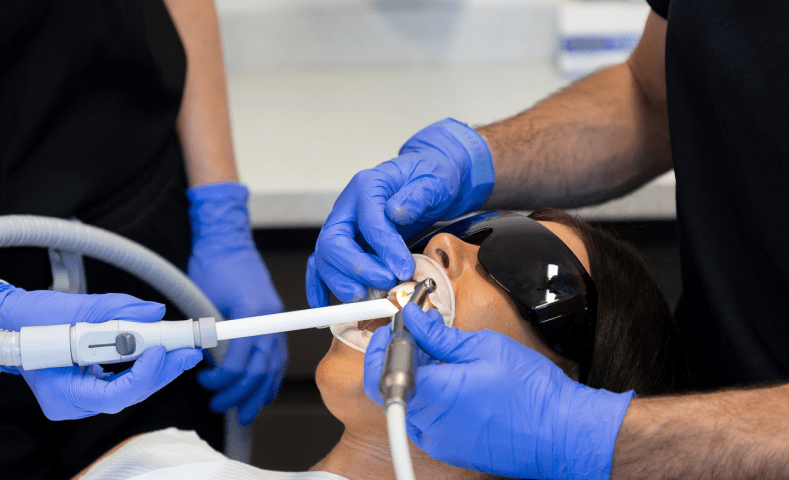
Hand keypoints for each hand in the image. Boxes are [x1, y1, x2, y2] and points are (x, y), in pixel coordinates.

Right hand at [0, 284, 202, 419]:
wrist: (13, 323)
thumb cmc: (32, 319)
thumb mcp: (71, 307)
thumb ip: (115, 310)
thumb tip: (154, 312)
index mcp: (61, 392)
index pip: (114, 395)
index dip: (144, 374)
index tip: (162, 349)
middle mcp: (73, 402)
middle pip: (130, 393)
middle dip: (163, 370)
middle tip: (190, 351)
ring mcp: (82, 398)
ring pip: (131, 389)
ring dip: (160, 368)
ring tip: (185, 350)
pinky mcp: (90, 387)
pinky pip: (125, 381)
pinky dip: (144, 366)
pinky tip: (165, 352)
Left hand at [187, 182, 287, 424]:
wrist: (227, 241)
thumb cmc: (212, 264)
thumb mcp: (202, 299)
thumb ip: (207, 331)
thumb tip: (201, 361)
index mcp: (251, 312)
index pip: (242, 358)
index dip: (224, 377)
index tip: (207, 381)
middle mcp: (268, 317)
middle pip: (261, 367)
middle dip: (240, 392)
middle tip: (219, 404)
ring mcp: (274, 318)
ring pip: (273, 366)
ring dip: (258, 392)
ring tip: (243, 411)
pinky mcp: (273, 319)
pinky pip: (277, 356)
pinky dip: (271, 377)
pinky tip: (263, 392)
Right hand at [306, 118, 493, 306]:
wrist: (430, 182)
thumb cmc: (431, 179)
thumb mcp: (434, 181)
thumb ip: (418, 195)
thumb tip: (397, 212)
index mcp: (367, 186)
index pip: (368, 221)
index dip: (384, 248)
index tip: (403, 269)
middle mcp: (348, 208)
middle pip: (334, 242)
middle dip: (357, 269)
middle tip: (385, 284)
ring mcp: (343, 228)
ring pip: (326, 259)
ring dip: (343, 283)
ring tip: (369, 298)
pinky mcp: (346, 245)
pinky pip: (322, 266)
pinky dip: (320, 286)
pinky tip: (323, 303)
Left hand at [364, 304, 634, 478]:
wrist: (562, 434)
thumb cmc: (531, 394)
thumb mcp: (483, 348)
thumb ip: (438, 336)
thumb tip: (412, 321)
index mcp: (433, 396)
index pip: (379, 374)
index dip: (380, 347)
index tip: (394, 328)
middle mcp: (429, 426)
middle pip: (392, 388)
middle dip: (400, 357)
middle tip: (421, 334)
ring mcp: (439, 442)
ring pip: (409, 403)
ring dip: (417, 376)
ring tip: (443, 355)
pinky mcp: (451, 449)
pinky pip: (427, 419)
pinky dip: (431, 396)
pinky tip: (455, 379)